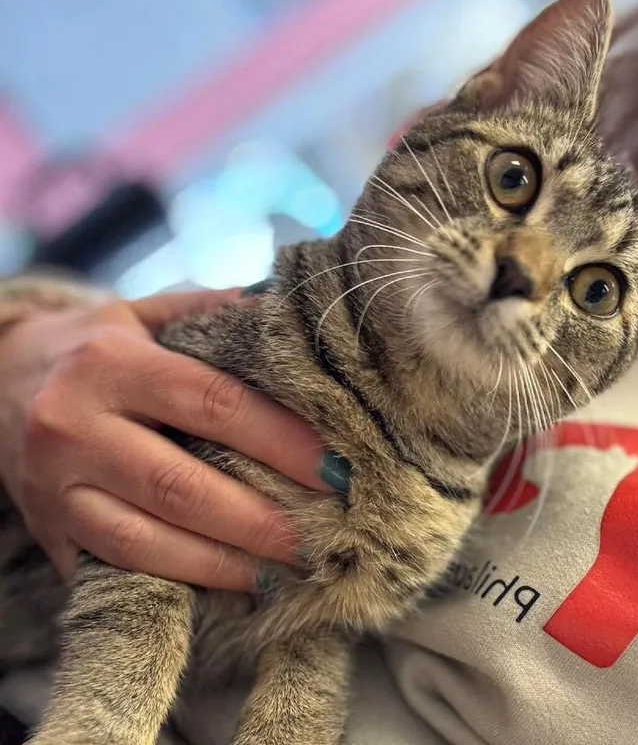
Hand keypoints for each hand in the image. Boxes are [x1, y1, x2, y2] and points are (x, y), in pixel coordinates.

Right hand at [0, 289, 334, 590]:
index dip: (280, 439)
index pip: (213, 403)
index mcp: (111, 362)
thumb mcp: (141, 313)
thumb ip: (208, 312)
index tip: (333, 466)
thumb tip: (285, 313)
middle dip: (259, 518)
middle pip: (181, 485)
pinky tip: (221, 584)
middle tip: (318, 535)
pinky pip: (113, 566)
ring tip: (279, 571)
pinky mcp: (46, 528)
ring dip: (221, 564)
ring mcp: (54, 485)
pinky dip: (174, 580)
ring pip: (145, 541)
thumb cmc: (90, 345)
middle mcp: (73, 425)